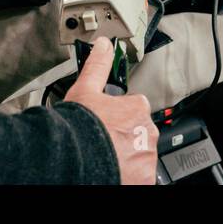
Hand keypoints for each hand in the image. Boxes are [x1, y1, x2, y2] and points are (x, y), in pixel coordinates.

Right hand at [64, 39, 157, 184]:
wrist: (75, 157)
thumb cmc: (81, 125)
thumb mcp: (86, 89)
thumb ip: (98, 66)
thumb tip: (104, 45)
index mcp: (137, 108)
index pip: (134, 109)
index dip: (118, 116)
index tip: (107, 122)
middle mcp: (147, 132)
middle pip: (138, 133)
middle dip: (124, 136)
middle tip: (104, 140)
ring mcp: (146, 157)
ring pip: (139, 155)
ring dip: (126, 155)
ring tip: (104, 157)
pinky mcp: (144, 178)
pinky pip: (139, 175)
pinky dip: (129, 174)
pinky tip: (112, 170)